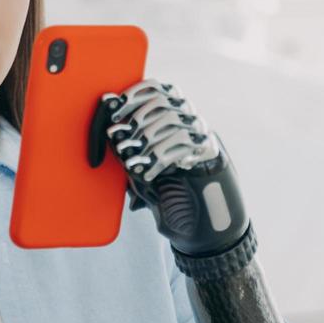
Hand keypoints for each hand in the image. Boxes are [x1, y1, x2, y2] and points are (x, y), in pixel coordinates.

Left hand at [98, 78, 248, 256]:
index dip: (136, 94)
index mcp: (174, 119)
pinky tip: (148, 175)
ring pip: (175, 121)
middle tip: (124, 138)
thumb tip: (109, 124)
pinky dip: (161, 159)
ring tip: (133, 163)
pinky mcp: (214, 158)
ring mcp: (204, 139)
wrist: (202, 233)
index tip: (115, 107)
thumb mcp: (141, 171)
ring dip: (148, 141)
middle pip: (167, 101)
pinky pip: (187, 146)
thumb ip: (129, 149)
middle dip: (139, 118)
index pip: (159, 89)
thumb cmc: (168, 199)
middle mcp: (191, 124)